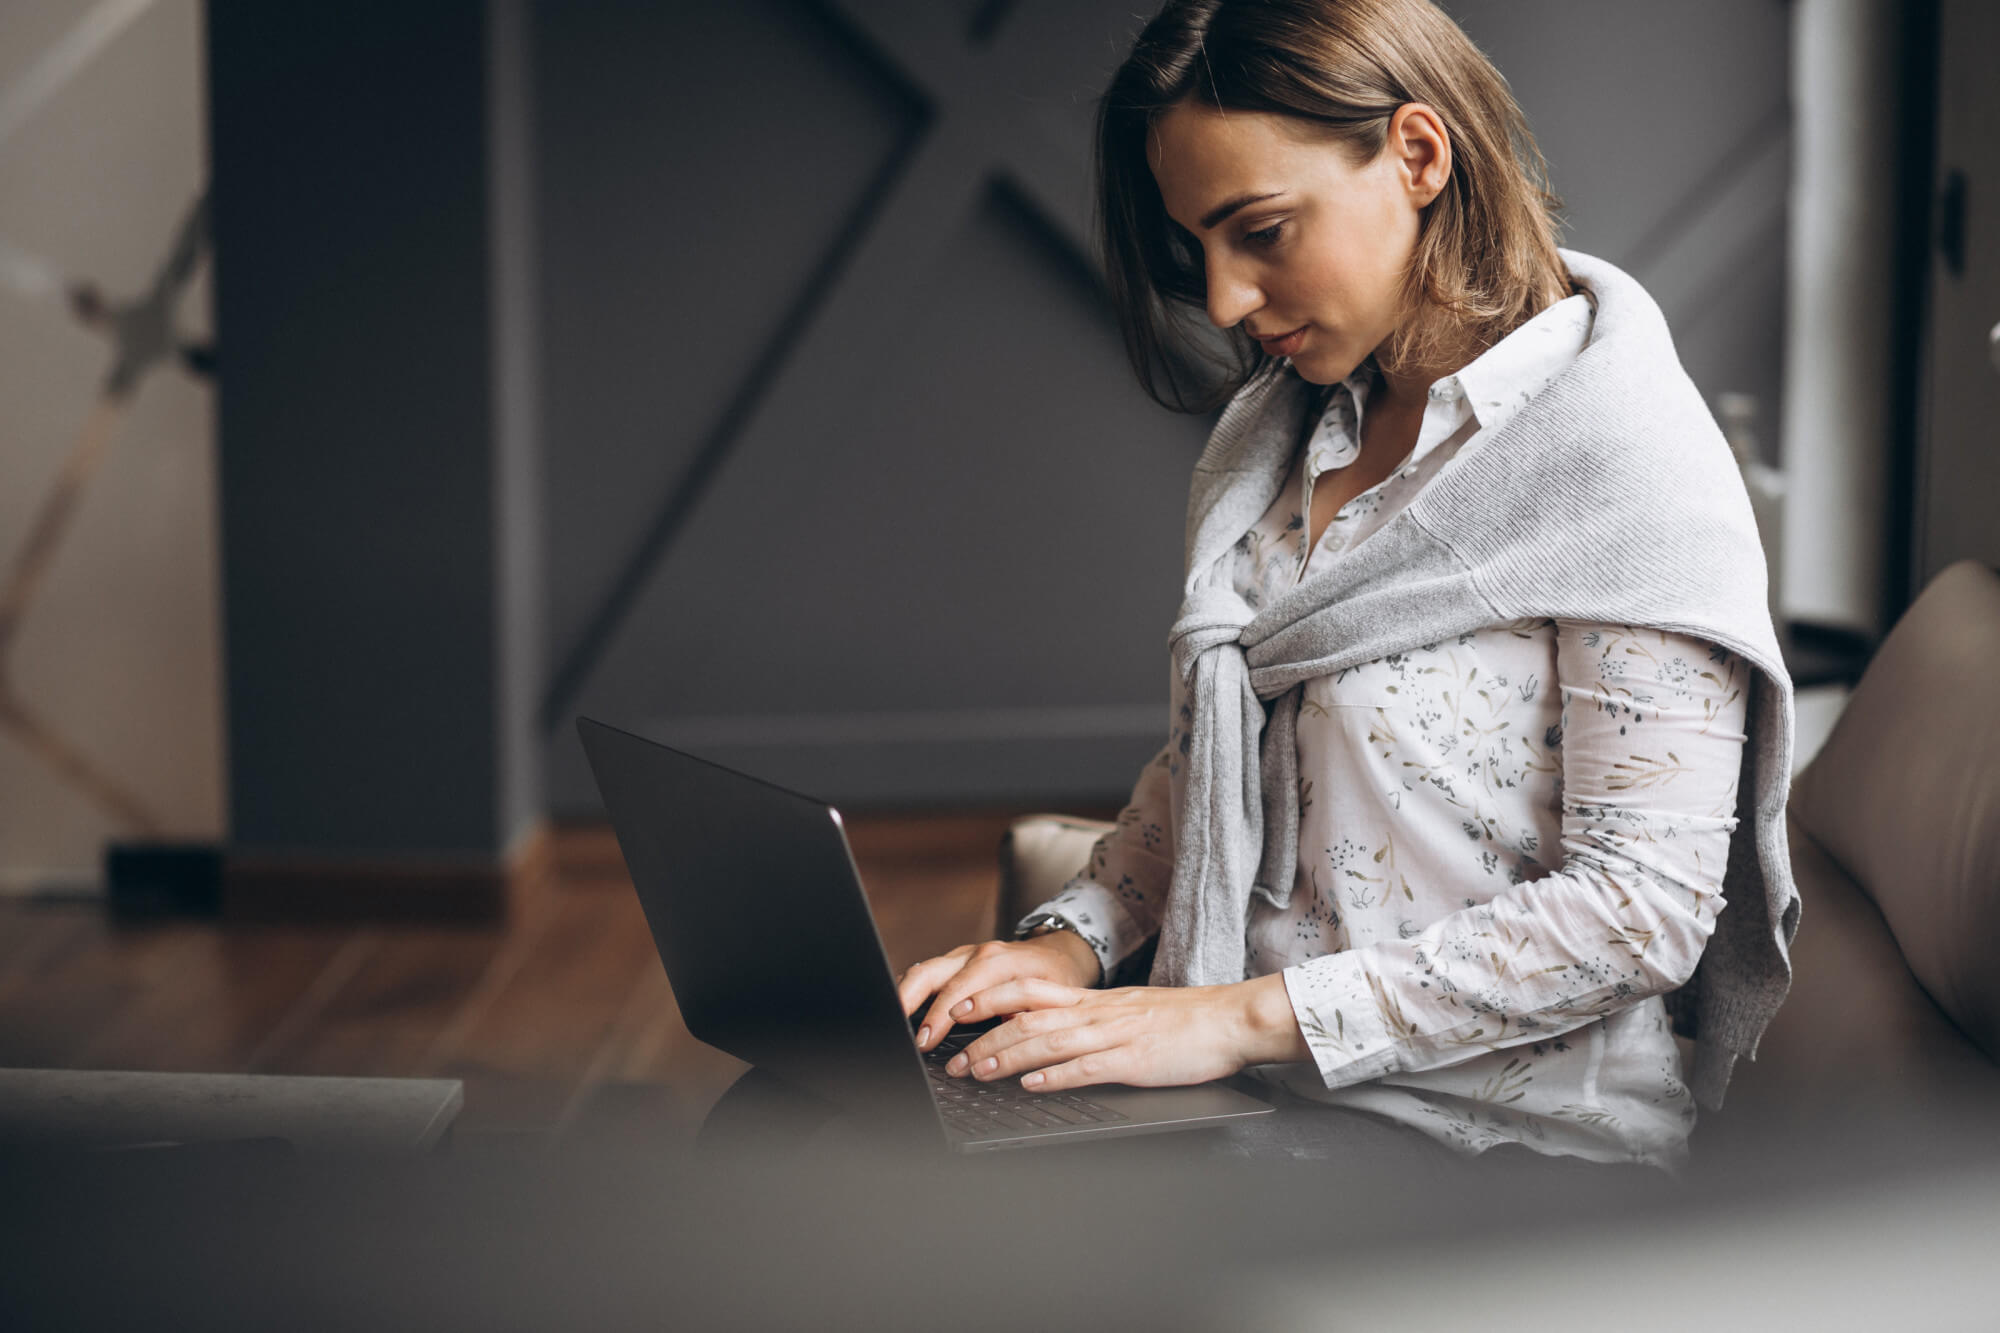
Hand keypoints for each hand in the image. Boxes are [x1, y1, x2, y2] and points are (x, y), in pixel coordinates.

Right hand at [896, 932, 1100, 1054]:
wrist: (1057, 952)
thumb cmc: (1053, 977)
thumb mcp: (1047, 997)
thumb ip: (1021, 1014)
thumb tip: (1000, 1040)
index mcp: (997, 962)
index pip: (960, 988)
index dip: (940, 1016)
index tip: (927, 1040)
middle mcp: (975, 955)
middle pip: (930, 972)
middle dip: (909, 1001)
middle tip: (898, 1030)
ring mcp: (962, 956)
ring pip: (922, 970)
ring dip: (904, 996)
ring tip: (892, 1022)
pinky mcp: (954, 963)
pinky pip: (926, 973)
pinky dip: (911, 991)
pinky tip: (902, 1010)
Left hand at [939, 973, 1309, 1091]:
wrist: (1231, 1020)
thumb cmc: (1184, 1021)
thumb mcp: (1129, 1012)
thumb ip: (1090, 1021)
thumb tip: (1051, 1037)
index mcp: (1095, 1001)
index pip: (1030, 990)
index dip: (989, 999)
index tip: (956, 1011)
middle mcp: (1097, 1013)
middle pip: (1027, 1017)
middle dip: (984, 1037)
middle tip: (954, 1059)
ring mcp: (1115, 1035)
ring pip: (1048, 1041)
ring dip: (1006, 1057)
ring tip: (977, 1071)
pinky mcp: (1135, 1061)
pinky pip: (1087, 1067)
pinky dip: (1054, 1077)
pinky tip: (1031, 1086)